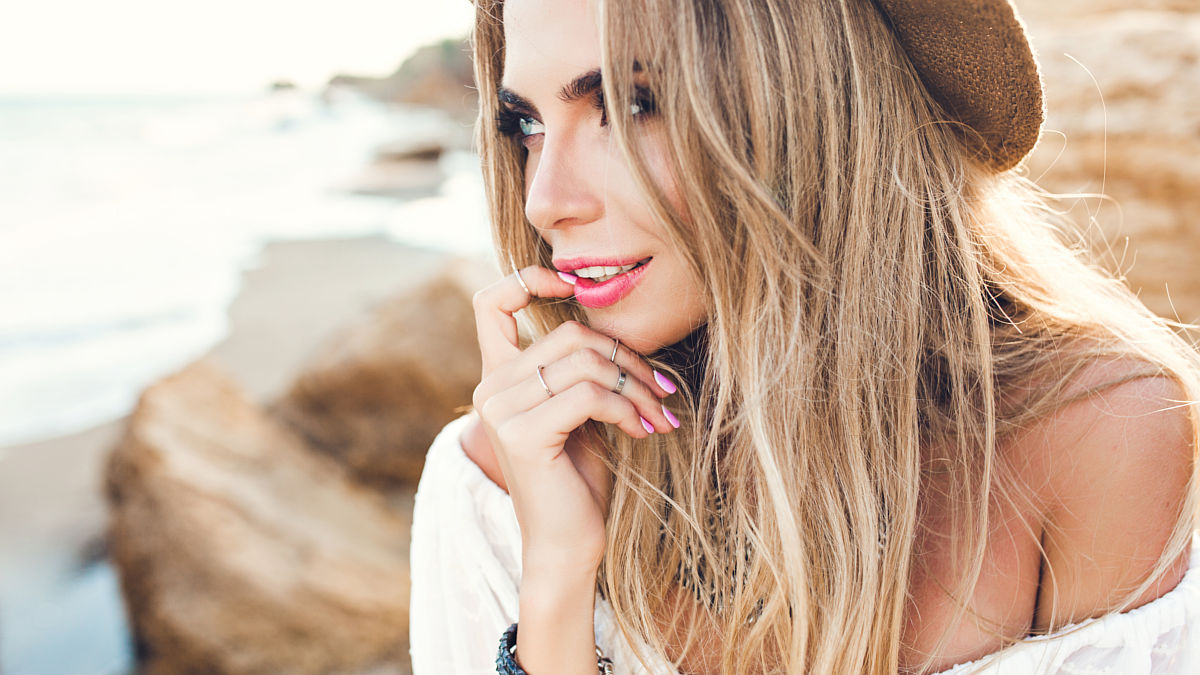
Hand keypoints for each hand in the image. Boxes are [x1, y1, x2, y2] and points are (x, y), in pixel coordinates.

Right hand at [471, 265, 677, 572]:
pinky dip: (627, 409)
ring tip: (659, 414)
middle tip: (661, 390)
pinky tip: (644, 432)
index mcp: (499, 377)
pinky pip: (590, 395)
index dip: (528, 280)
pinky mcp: (521, 433)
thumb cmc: (579, 478)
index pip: (491, 304)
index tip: (572, 284)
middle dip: (627, 359)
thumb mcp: (579, 410)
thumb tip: (619, 328)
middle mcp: (490, 388)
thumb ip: (581, 368)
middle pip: (570, 335)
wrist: (568, 544)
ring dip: (637, 386)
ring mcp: (500, 410)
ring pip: (586, 363)